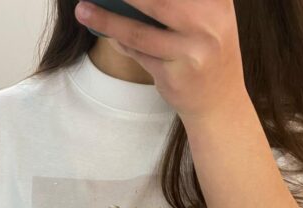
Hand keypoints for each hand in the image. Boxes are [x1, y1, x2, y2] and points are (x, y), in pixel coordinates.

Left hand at [74, 0, 247, 122]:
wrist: (219, 103)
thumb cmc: (206, 52)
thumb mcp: (207, 19)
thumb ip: (181, 4)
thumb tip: (127, 0)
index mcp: (216, 3)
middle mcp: (207, 25)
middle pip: (157, 2)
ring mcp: (191, 52)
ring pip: (139, 33)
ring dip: (106, 20)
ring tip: (83, 10)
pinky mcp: (174, 76)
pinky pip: (139, 55)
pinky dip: (121, 42)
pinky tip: (107, 32)